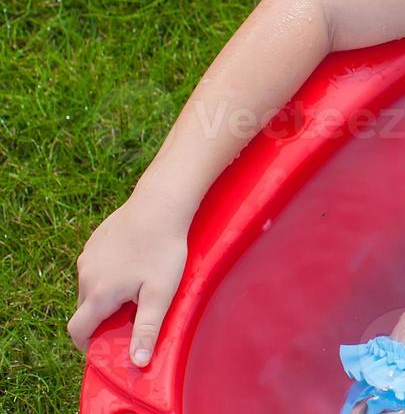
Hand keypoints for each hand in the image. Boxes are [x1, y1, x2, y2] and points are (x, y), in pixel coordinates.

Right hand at [68, 195, 191, 367]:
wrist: (160, 205)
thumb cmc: (163, 251)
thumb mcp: (160, 294)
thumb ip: (147, 329)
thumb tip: (138, 363)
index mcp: (98, 294)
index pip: (77, 331)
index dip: (86, 345)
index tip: (104, 347)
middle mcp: (85, 276)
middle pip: (85, 309)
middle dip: (102, 319)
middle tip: (130, 317)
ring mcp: (87, 256)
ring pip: (90, 286)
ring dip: (106, 295)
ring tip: (136, 289)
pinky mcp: (95, 241)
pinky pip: (96, 267)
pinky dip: (108, 274)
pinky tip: (134, 265)